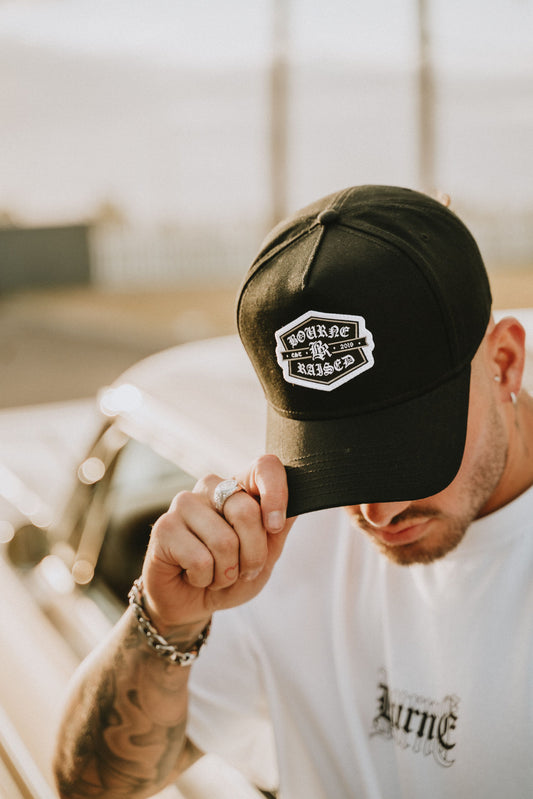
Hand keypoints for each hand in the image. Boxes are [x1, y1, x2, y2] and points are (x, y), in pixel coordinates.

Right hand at [141, 454, 294, 634]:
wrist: (193, 603)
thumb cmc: (232, 575)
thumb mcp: (265, 554)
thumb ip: (279, 526)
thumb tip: (300, 498)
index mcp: (239, 486)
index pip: (265, 466)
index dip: (276, 493)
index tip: (275, 527)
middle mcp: (211, 487)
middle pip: (247, 512)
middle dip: (253, 555)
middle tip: (244, 570)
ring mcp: (184, 503)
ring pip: (224, 541)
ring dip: (227, 573)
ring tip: (215, 574)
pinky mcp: (164, 527)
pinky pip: (199, 559)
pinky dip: (204, 579)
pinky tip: (193, 576)